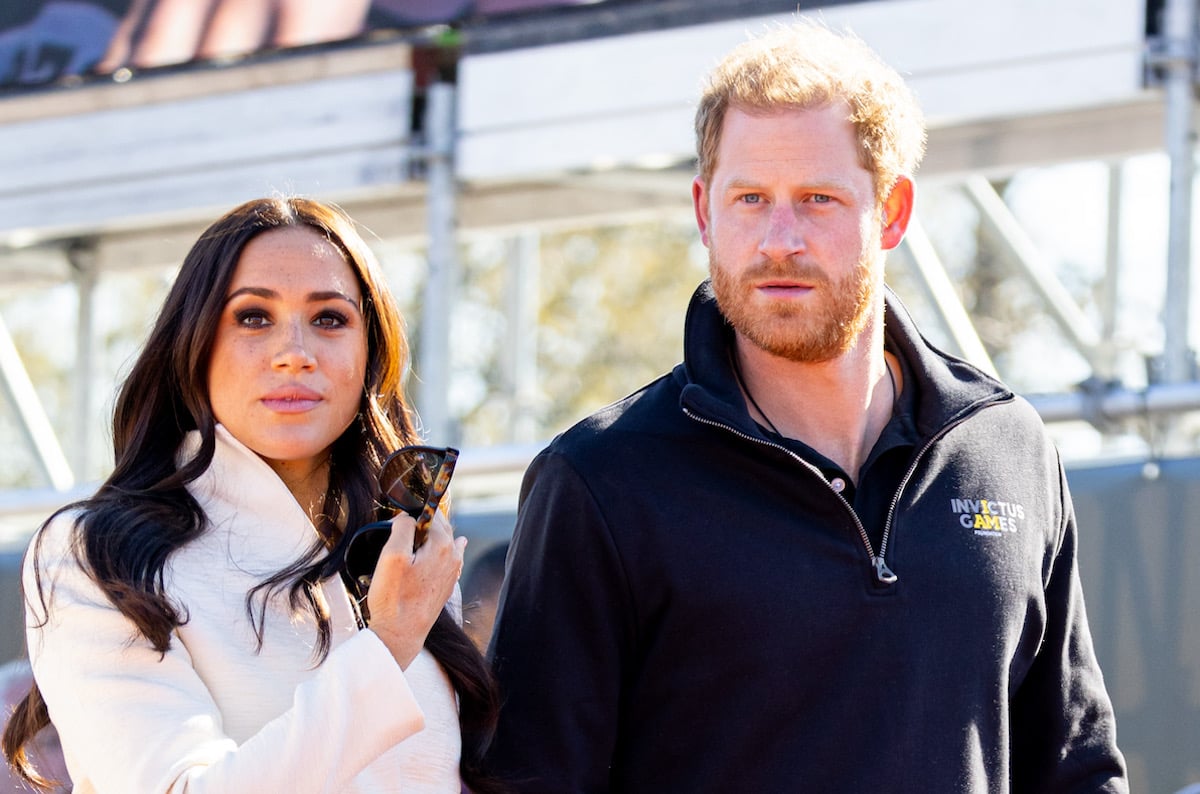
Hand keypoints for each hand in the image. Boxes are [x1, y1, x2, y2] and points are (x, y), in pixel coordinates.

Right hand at [365, 510, 464, 669]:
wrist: (400, 635)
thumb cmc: (394, 598)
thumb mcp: (392, 556)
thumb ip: (402, 528)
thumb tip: (407, 516)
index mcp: (442, 545)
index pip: (431, 513)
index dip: (412, 514)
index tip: (398, 522)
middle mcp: (453, 557)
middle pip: (439, 527)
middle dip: (422, 525)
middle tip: (400, 532)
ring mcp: (452, 572)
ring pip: (443, 543)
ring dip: (429, 539)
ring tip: (412, 541)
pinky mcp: (446, 585)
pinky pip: (445, 558)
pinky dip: (436, 552)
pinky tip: (436, 552)